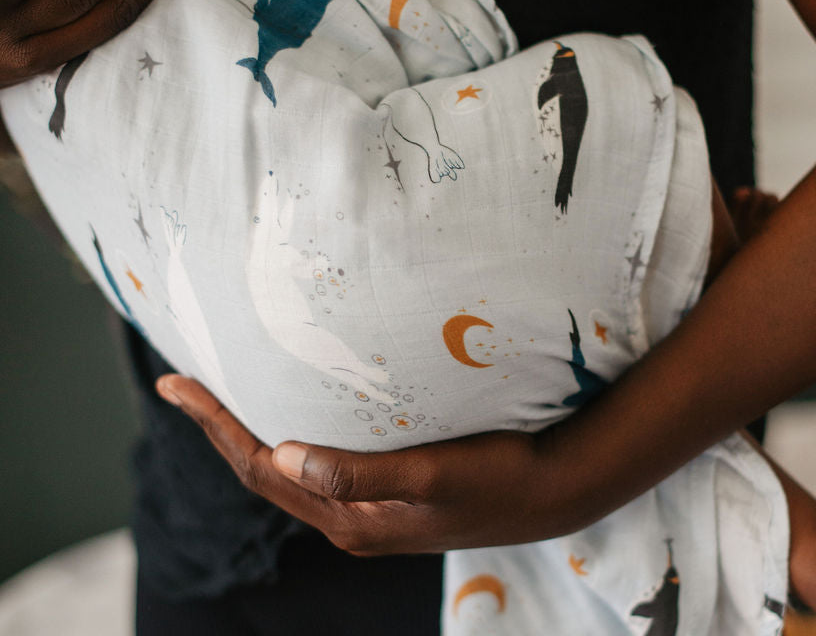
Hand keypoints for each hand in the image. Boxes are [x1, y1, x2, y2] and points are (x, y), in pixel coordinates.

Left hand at [157, 374, 595, 555]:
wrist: (551, 492)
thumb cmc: (499, 475)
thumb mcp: (433, 473)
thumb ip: (359, 472)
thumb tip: (283, 455)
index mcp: (350, 518)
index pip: (262, 468)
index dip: (216, 425)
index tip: (177, 385)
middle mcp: (349, 518)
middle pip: (264, 470)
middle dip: (220, 426)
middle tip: (184, 383)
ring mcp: (366, 509)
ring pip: (288, 468)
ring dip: (251, 430)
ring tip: (224, 394)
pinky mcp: (386, 493)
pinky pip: (317, 465)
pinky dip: (289, 434)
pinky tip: (294, 413)